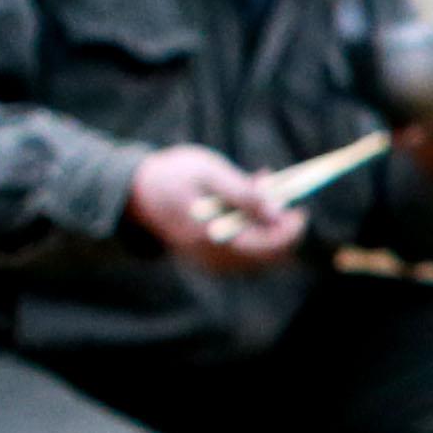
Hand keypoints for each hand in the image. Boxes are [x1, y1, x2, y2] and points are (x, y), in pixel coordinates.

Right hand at [128, 144, 303, 268]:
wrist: (133, 189)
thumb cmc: (171, 174)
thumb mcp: (209, 173)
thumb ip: (244, 193)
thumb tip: (279, 212)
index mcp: (210, 238)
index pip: (264, 249)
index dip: (289, 234)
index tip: (299, 212)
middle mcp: (211, 257)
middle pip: (264, 257)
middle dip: (279, 227)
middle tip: (281, 193)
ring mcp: (208, 260)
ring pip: (255, 253)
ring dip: (266, 223)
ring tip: (259, 184)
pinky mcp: (207, 255)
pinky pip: (241, 249)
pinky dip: (252, 226)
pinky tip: (246, 197)